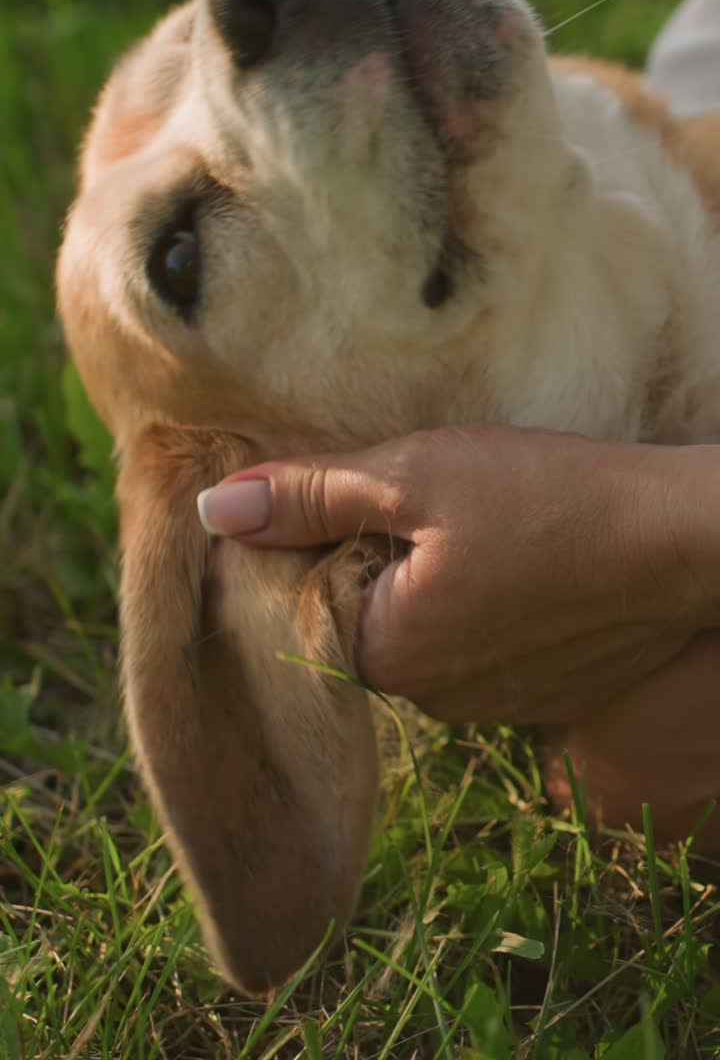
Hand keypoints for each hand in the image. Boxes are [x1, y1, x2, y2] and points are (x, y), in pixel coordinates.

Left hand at [196, 427, 719, 724]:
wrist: (683, 541)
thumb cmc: (548, 498)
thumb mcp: (414, 475)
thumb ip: (309, 496)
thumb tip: (212, 512)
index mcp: (389, 654)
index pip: (307, 604)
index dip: (314, 541)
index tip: (350, 490)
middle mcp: (436, 700)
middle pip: (368, 619)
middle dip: (375, 558)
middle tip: (418, 491)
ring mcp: (496, 705)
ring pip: (427, 630)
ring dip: (432, 578)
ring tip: (478, 518)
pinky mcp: (545, 692)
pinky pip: (483, 645)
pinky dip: (484, 601)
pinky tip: (518, 553)